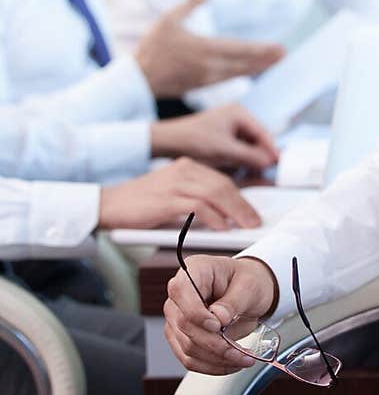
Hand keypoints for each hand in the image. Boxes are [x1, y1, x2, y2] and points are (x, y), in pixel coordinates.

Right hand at [98, 158, 264, 231]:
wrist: (107, 204)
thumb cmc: (140, 204)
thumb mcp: (171, 195)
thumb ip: (194, 199)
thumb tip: (223, 217)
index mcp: (186, 167)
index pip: (221, 180)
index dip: (240, 197)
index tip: (252, 212)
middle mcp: (183, 170)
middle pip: (223, 185)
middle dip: (243, 205)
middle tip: (255, 222)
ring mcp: (174, 183)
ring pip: (215, 193)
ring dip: (234, 211)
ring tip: (245, 226)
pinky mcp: (166, 199)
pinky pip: (198, 206)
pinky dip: (214, 217)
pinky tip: (222, 227)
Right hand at [134, 0, 285, 95]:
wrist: (139, 78)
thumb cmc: (152, 47)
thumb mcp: (169, 19)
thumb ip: (192, 3)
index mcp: (204, 48)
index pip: (240, 49)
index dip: (261, 49)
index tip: (279, 47)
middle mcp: (210, 65)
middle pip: (245, 62)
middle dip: (266, 58)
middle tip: (285, 55)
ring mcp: (208, 77)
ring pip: (239, 72)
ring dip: (258, 67)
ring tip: (275, 62)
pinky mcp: (203, 84)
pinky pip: (229, 79)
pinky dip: (243, 73)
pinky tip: (253, 70)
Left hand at [150, 104, 278, 170]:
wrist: (167, 142)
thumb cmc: (193, 140)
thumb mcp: (224, 150)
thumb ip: (250, 156)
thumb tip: (271, 162)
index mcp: (239, 112)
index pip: (264, 132)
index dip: (272, 149)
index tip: (278, 165)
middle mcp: (236, 117)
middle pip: (258, 139)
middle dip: (262, 156)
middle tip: (268, 172)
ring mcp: (229, 128)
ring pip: (249, 147)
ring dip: (252, 160)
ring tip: (256, 174)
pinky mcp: (223, 138)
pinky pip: (239, 150)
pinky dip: (242, 161)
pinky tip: (242, 171)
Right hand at [164, 253, 277, 373]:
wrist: (249, 293)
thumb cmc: (247, 282)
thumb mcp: (249, 286)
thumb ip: (233, 301)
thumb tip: (219, 318)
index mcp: (194, 271)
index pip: (181, 291)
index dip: (196, 313)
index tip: (218, 326)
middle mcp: (180, 295)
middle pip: (184, 325)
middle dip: (214, 344)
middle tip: (240, 351)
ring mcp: (178, 318)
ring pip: (187, 347)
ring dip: (216, 359)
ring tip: (242, 359)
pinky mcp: (182, 338)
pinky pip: (190, 359)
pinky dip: (212, 366)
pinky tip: (231, 364)